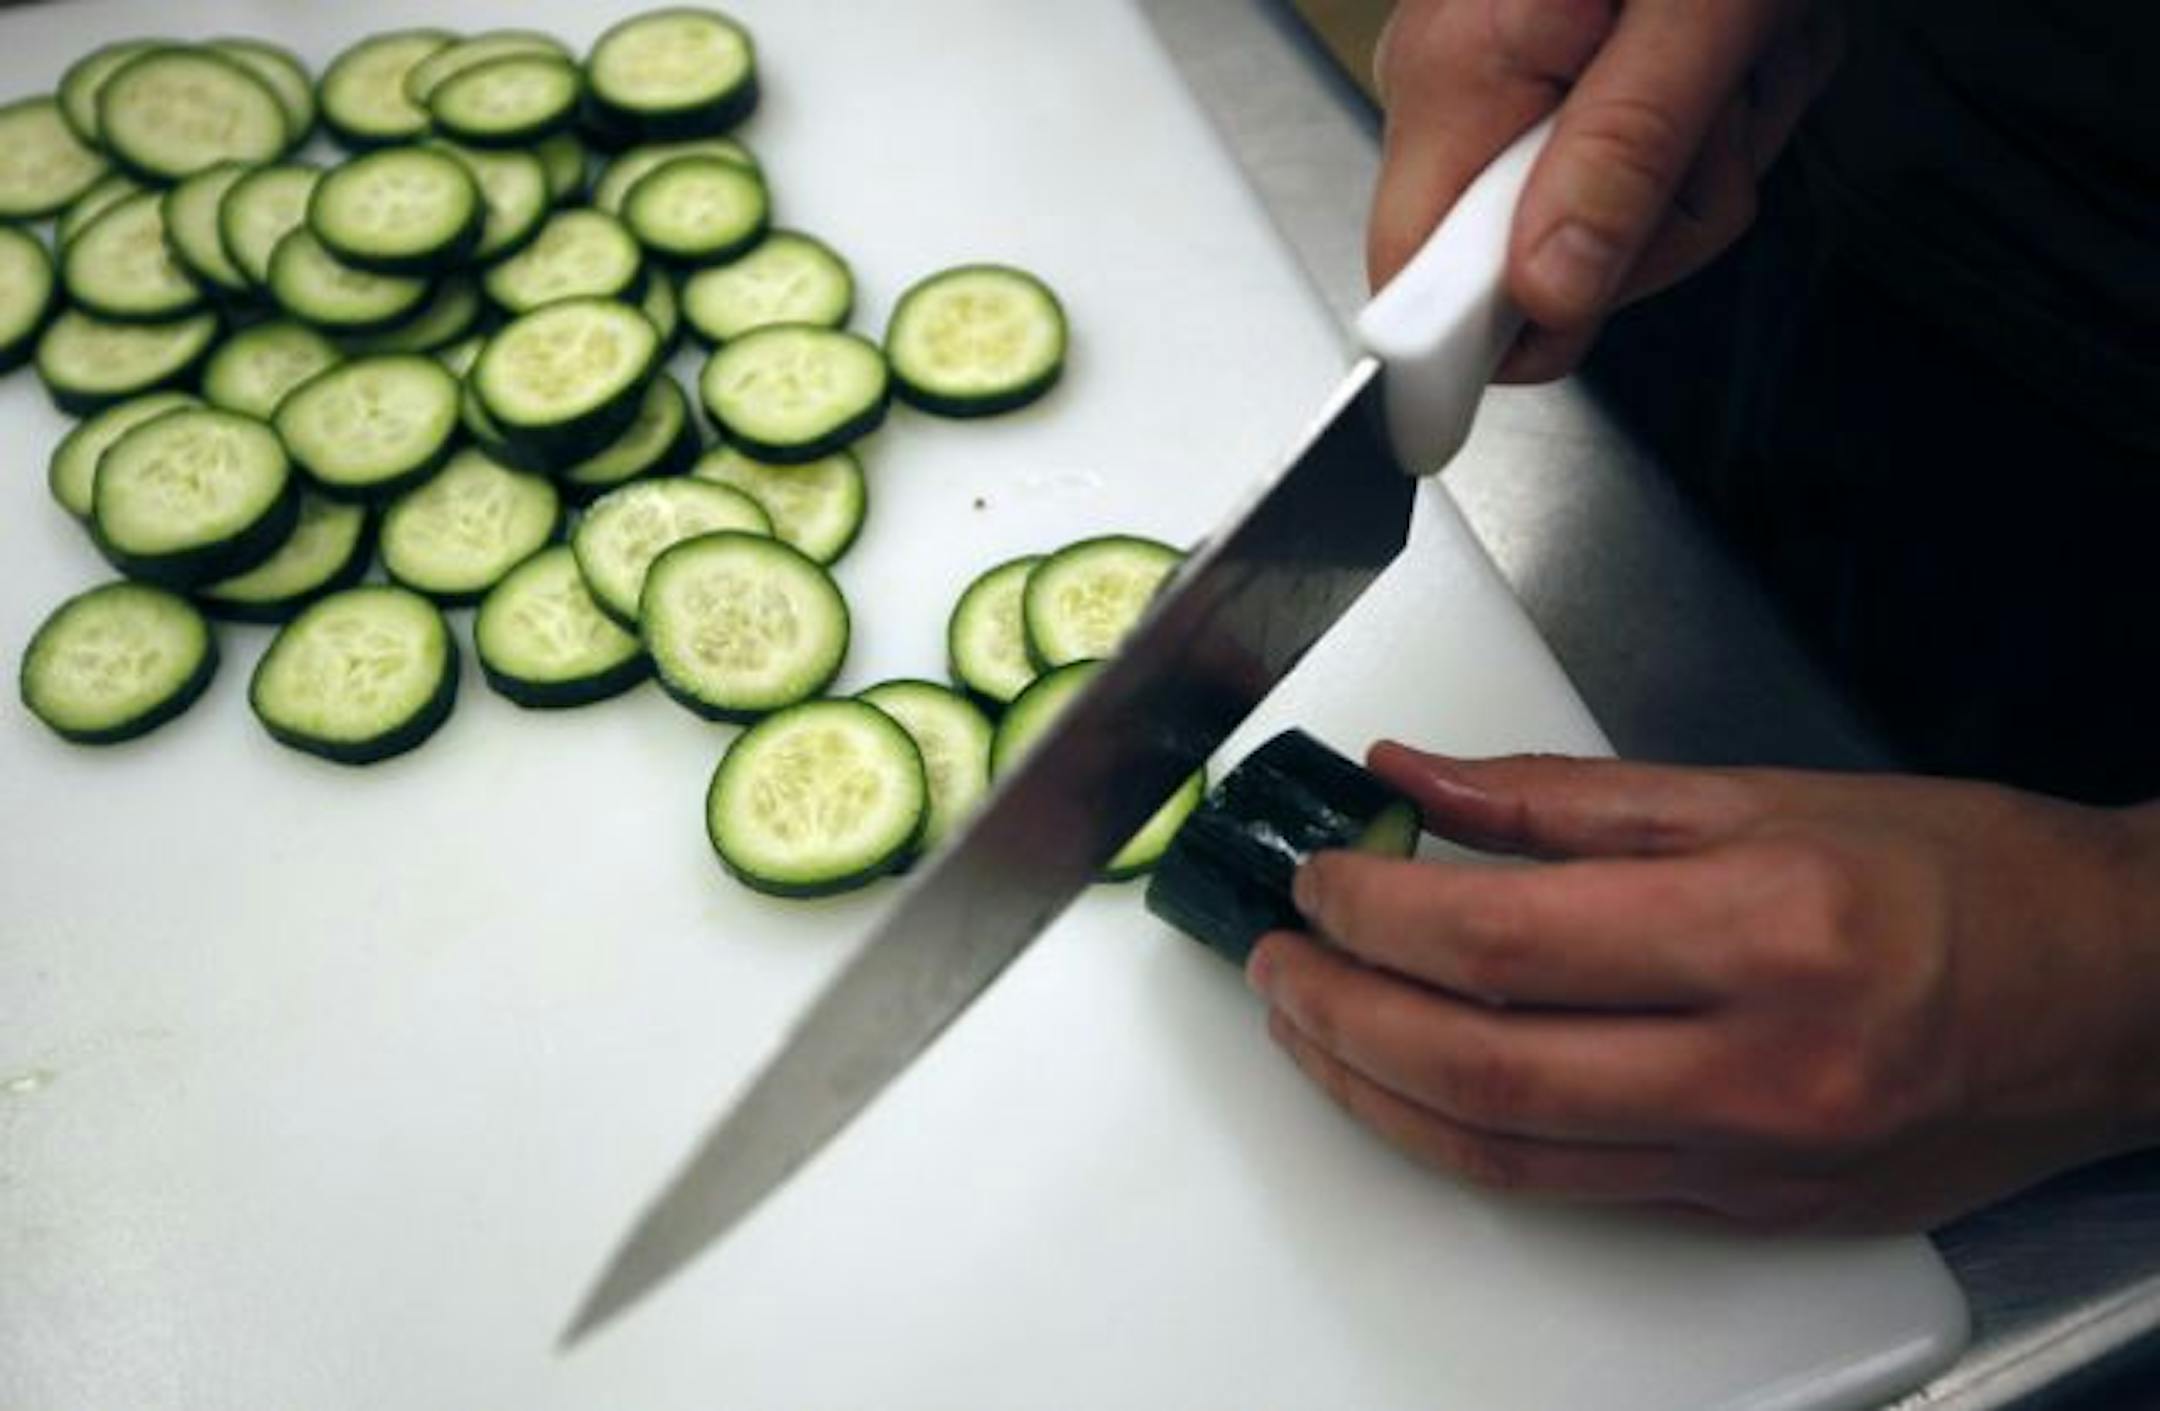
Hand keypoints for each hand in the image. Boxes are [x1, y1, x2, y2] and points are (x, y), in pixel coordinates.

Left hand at [1247, 744, 2159, 1231]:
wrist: (2113, 995)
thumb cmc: (1962, 877)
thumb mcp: (1759, 792)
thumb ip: (1561, 796)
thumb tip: (1416, 779)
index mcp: (1760, 930)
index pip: (1500, 942)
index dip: (1372, 917)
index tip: (1313, 882)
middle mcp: (1755, 1066)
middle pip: (1476, 1069)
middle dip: (1337, 1017)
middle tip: (1275, 961)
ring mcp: (1751, 1157)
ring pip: (1504, 1154)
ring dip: (1373, 1091)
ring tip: (1308, 1027)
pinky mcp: (1751, 1209)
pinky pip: (1569, 1187)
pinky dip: (1466, 1138)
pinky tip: (1410, 1087)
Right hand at [1368, 0, 1842, 379]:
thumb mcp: (1708, 16)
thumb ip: (1625, 160)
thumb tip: (1548, 297)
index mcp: (1461, 66)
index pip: (1407, 280)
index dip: (1480, 342)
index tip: (1549, 342)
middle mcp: (1455, 80)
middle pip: (1526, 271)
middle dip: (1656, 224)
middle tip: (1717, 126)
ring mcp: (1501, 83)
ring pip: (1593, 231)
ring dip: (1702, 170)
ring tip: (1733, 65)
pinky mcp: (1552, 84)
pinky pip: (1623, 177)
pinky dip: (1704, 133)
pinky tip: (1724, 60)